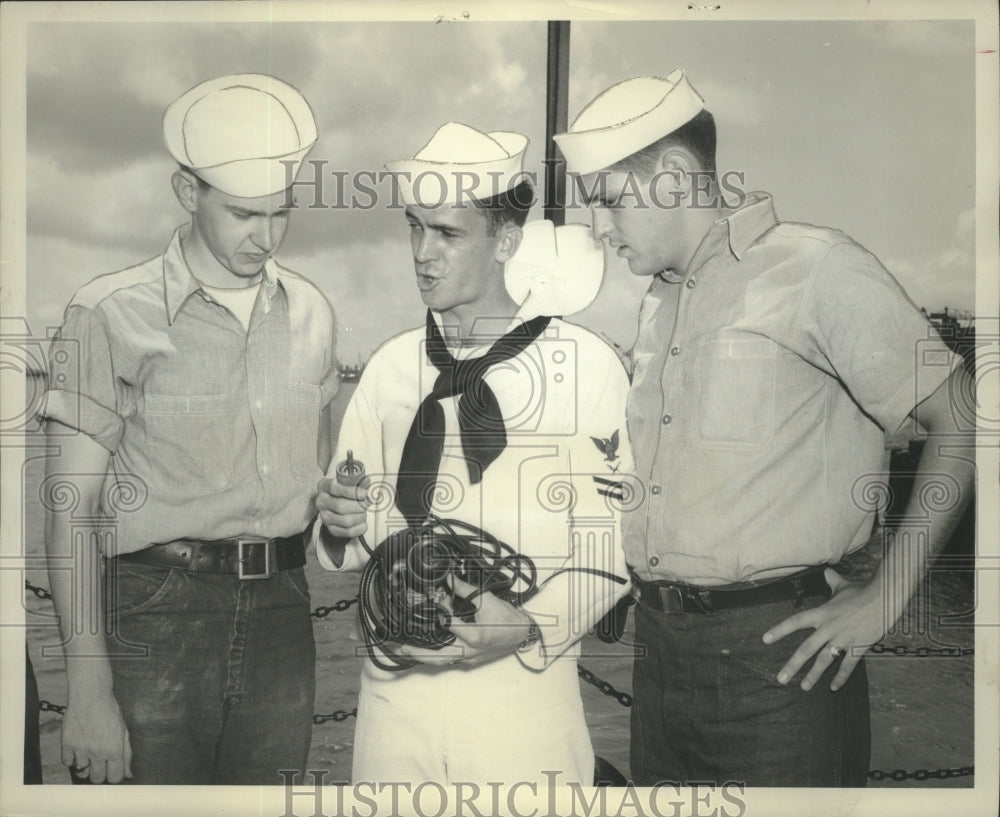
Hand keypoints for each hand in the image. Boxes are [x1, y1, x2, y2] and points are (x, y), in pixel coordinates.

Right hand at [61, 692, 132, 783]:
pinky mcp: (67, 744)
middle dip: (99, 774)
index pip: (115, 778)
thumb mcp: (123, 731)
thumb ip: (126, 754)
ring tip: (88, 754)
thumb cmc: (110, 712)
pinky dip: (72, 758)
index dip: (114, 776)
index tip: (112, 770)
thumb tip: (129, 775)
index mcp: (115, 749)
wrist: (90, 696)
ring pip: (81, 772)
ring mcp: (81, 749)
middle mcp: (98, 752)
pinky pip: (67, 763)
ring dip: (85, 766)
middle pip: (97, 779)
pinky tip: (77, 748)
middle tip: (99, 763)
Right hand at [315, 474, 369, 538]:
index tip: (363, 493)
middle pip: (341, 506)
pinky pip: (348, 532)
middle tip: (367, 503)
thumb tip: (367, 481)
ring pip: (346, 521)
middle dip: (359, 506)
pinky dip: (360, 527)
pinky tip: (362, 522)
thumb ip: (358, 481)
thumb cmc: (344, 490)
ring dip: (360, 516)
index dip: (351, 492)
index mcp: (324, 486)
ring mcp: (325, 517)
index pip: (335, 488)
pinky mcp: (331, 529)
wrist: (336, 502)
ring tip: (364, 512)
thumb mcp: (349, 481)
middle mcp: (321, 502)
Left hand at [397, 576, 531, 667]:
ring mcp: (469, 659)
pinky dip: (435, 657)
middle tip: (400, 648)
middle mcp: (469, 651)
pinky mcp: (470, 661)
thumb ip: (466, 590)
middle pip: (437, 656)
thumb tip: (450, 578)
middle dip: (417, 653)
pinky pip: (448, 661)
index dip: (438, 610)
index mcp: (474, 636)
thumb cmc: (506, 617)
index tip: (431, 601)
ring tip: (406, 652)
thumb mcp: (487, 599)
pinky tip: (425, 652)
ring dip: (423, 657)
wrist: (521, 633)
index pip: (447, 623)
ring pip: (441, 662)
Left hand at [762, 568, 885, 691]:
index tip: (765, 639)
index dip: (779, 630)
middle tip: (781, 678)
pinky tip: (834, 688)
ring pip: (824, 660)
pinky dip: (841, 677)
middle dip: (792, 665)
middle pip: (806, 649)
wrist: (884, 598)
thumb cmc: (862, 591)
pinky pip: (848, 665)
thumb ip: (831, 580)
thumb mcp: (842, 585)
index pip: (795, 622)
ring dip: (814, 675)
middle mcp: (829, 627)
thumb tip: (827, 571)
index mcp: (822, 613)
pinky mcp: (859, 646)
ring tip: (803, 687)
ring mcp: (843, 638)